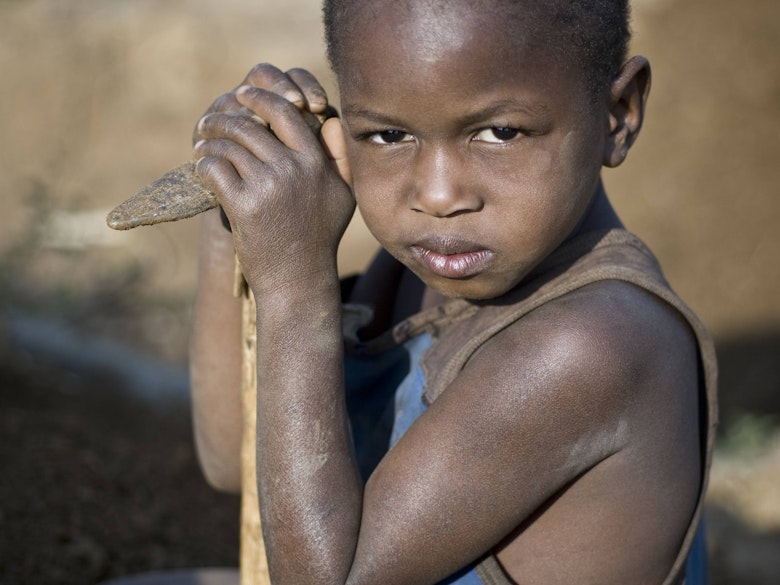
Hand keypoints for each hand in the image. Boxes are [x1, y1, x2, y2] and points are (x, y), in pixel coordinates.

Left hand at [193, 65, 353, 293]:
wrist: (297, 280)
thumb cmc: (318, 238)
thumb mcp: (342, 196)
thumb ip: (340, 157)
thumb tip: (331, 120)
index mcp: (317, 163)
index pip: (286, 112)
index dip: (261, 98)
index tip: (244, 95)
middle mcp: (295, 170)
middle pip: (252, 126)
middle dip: (226, 118)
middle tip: (210, 121)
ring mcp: (269, 186)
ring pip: (230, 146)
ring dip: (211, 142)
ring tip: (203, 145)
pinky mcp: (244, 205)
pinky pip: (215, 168)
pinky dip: (205, 165)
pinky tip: (203, 169)